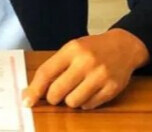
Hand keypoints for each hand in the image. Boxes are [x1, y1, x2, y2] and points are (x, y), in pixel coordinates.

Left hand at [22, 29, 148, 109]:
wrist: (124, 46)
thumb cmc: (92, 49)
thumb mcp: (72, 49)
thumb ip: (54, 67)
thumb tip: (32, 90)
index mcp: (72, 50)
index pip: (46, 72)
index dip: (34, 89)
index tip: (27, 100)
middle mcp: (86, 62)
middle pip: (57, 91)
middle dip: (52, 97)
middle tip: (55, 95)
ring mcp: (100, 76)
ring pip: (72, 101)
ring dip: (70, 101)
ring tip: (75, 91)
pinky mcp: (112, 88)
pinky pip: (89, 105)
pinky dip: (85, 103)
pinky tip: (88, 91)